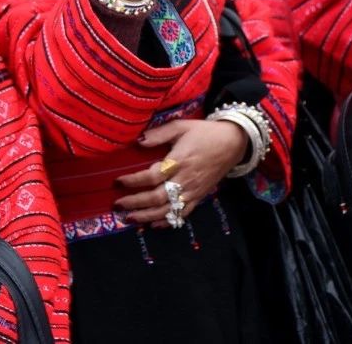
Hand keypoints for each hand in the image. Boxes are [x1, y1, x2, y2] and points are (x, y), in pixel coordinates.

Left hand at [114, 119, 248, 225]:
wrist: (232, 143)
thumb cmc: (204, 133)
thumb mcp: (181, 126)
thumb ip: (159, 134)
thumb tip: (139, 141)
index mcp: (179, 161)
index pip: (152, 176)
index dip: (134, 181)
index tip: (118, 182)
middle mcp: (185, 179)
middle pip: (157, 197)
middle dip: (136, 203)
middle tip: (119, 204)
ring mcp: (193, 190)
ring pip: (168, 209)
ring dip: (147, 216)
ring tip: (130, 218)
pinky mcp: (199, 197)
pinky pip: (183, 214)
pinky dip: (168, 221)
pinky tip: (154, 224)